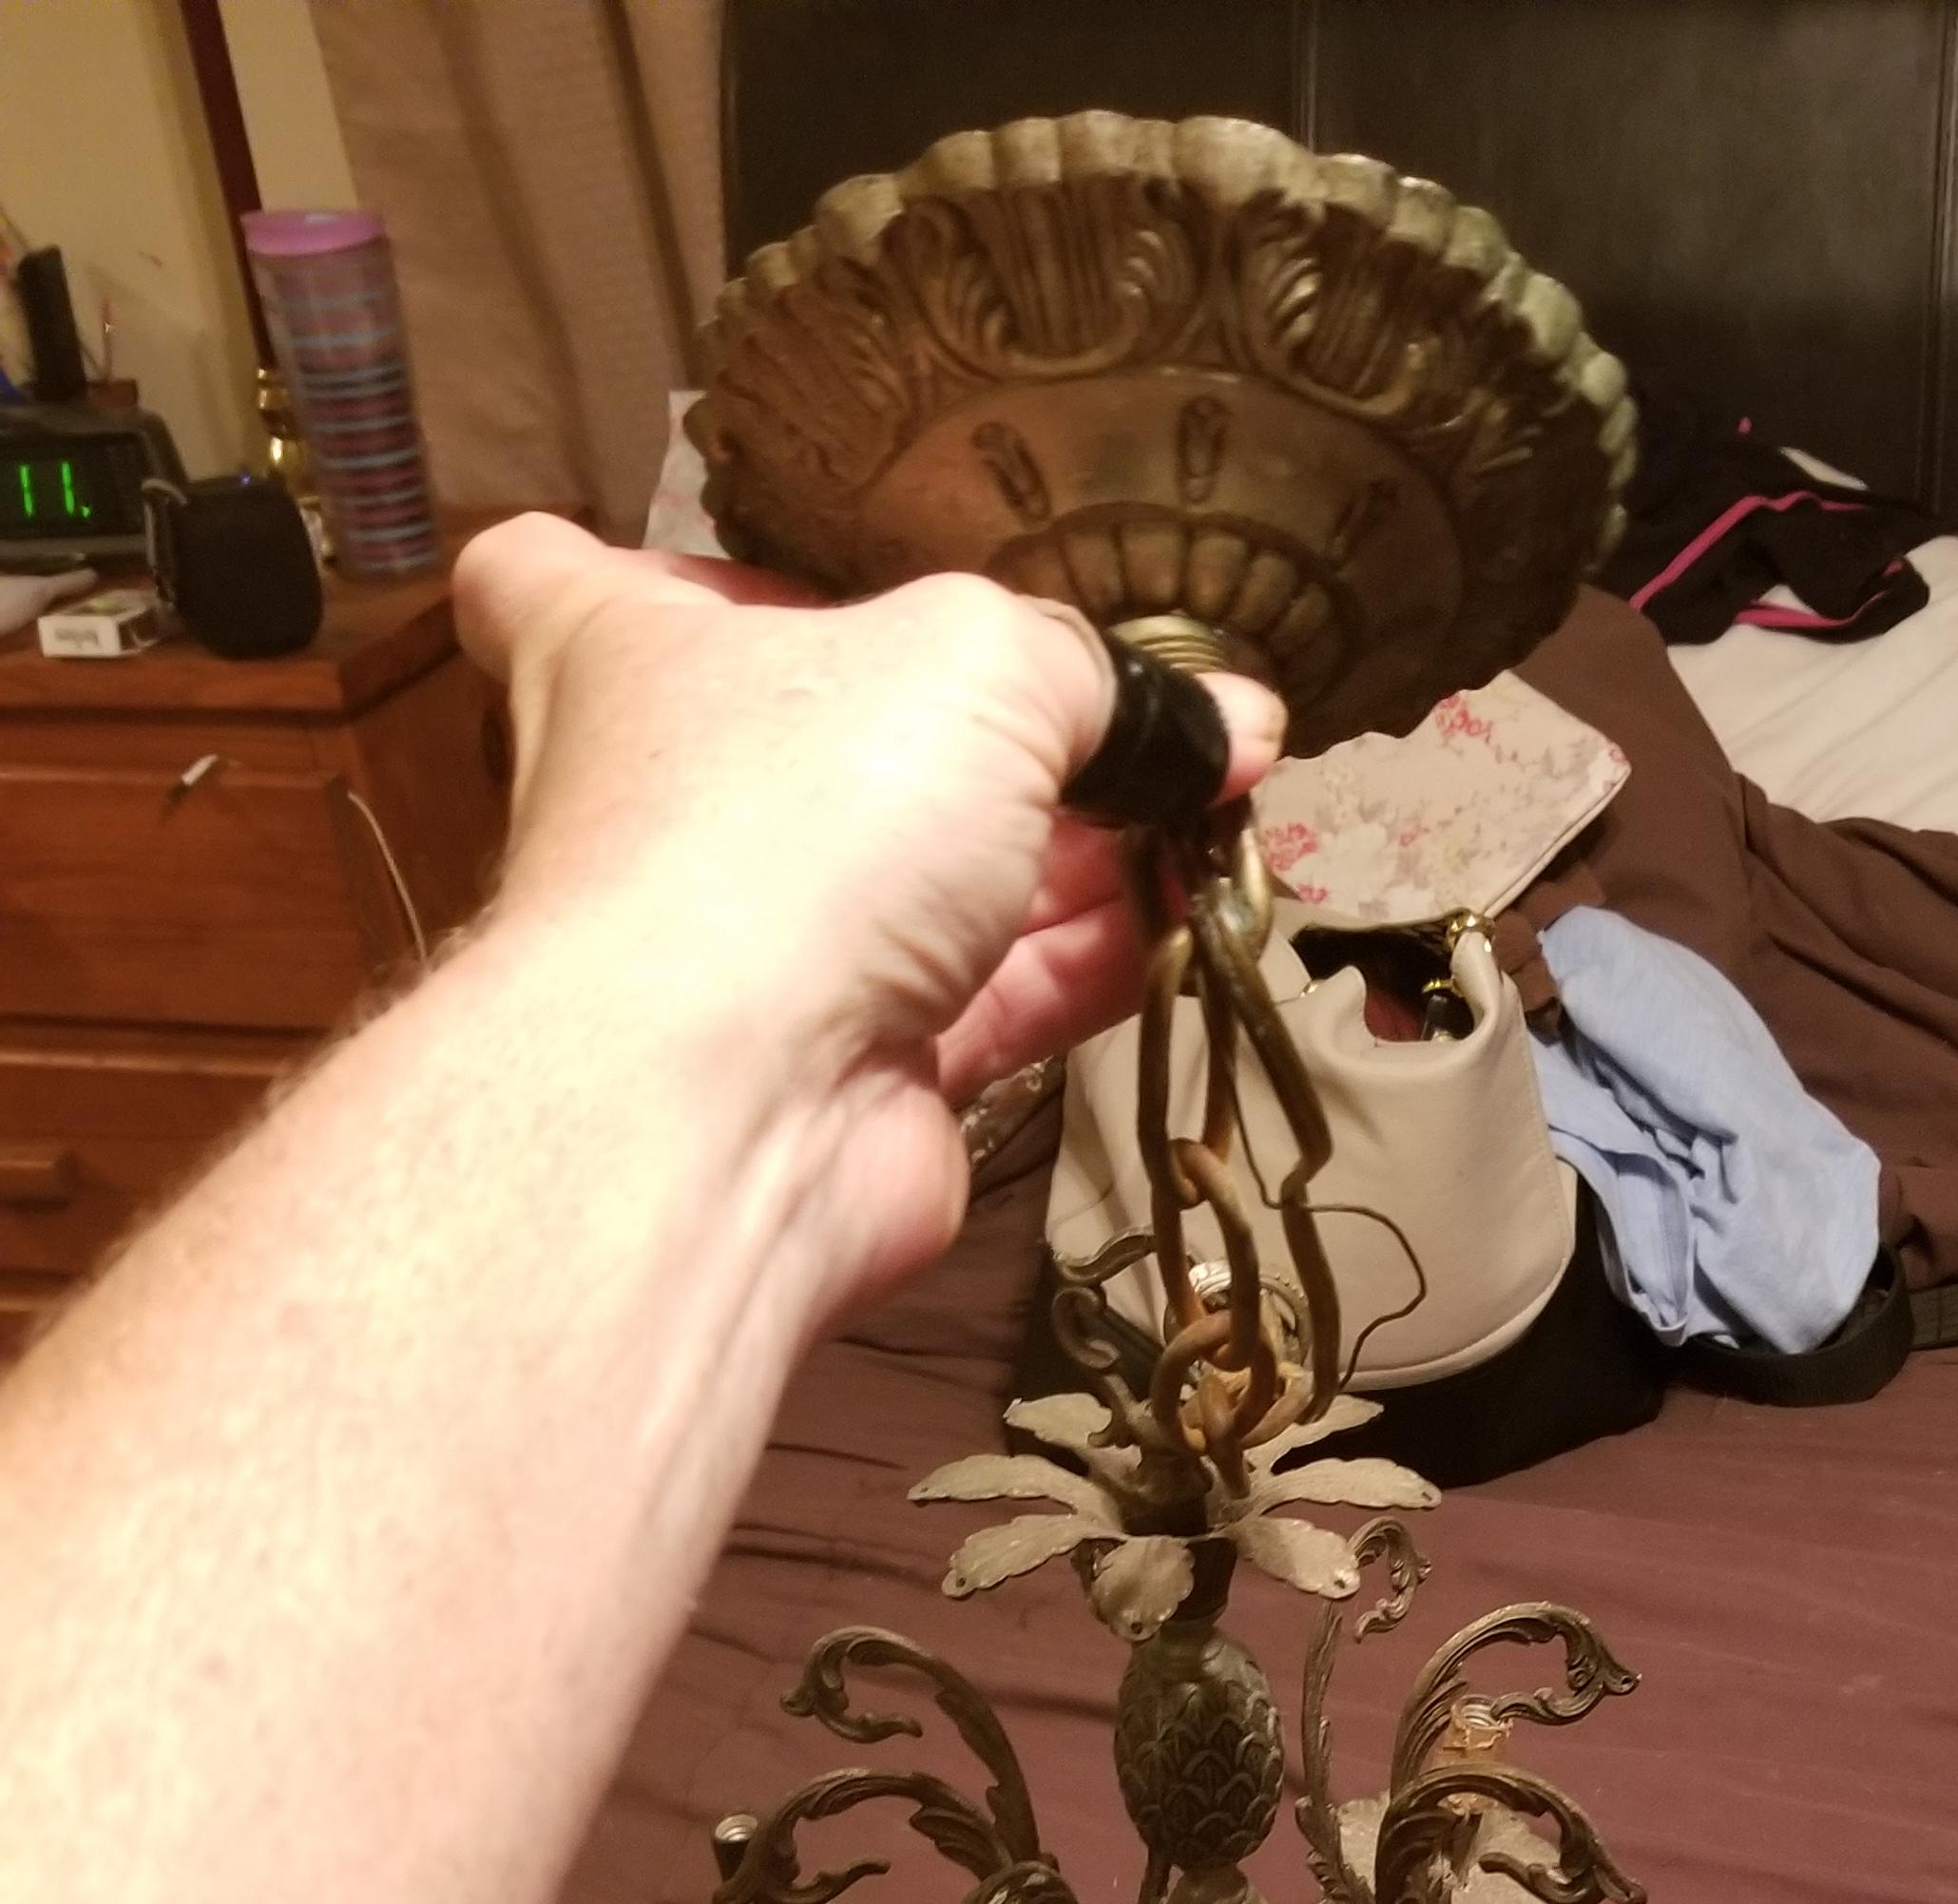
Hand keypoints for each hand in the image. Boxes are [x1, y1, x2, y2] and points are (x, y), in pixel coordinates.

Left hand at [451, 515, 1284, 1319]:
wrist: (742, 1105)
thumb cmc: (795, 816)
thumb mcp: (972, 661)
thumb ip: (1089, 668)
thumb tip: (1216, 713)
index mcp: (625, 654)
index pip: (553, 577)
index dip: (657, 570)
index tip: (762, 573)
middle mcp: (687, 798)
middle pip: (828, 735)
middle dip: (989, 722)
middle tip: (1139, 699)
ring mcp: (775, 947)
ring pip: (941, 872)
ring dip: (1088, 838)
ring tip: (1231, 790)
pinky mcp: (867, 1069)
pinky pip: (998, 991)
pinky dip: (1095, 951)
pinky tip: (1200, 903)